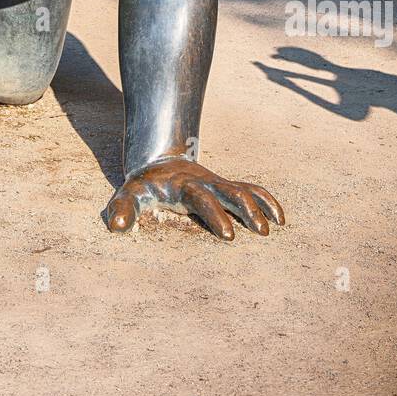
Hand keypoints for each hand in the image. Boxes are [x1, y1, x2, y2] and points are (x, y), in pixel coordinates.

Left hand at [106, 156, 283, 239]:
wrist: (156, 159)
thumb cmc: (142, 184)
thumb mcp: (128, 193)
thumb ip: (123, 208)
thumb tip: (116, 227)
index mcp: (183, 185)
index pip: (202, 198)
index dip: (216, 214)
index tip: (229, 236)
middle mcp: (205, 182)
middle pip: (231, 191)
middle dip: (247, 211)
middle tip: (261, 233)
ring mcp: (217, 182)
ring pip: (243, 189)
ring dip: (260, 206)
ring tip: (273, 229)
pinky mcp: (224, 186)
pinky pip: (250, 189)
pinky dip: (266, 200)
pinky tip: (280, 218)